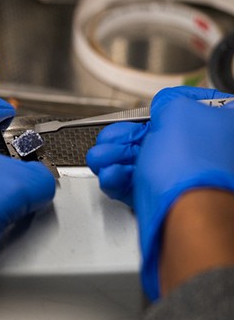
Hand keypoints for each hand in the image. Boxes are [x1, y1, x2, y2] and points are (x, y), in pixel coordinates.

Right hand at [87, 86, 233, 299]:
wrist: (183, 218)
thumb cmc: (189, 166)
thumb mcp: (178, 111)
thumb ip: (168, 100)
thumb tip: (163, 105)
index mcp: (219, 126)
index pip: (186, 109)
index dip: (160, 109)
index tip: (146, 114)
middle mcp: (201, 151)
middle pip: (152, 136)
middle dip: (122, 138)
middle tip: (109, 141)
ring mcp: (180, 176)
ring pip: (138, 159)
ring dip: (113, 157)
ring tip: (101, 159)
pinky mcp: (160, 196)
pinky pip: (134, 182)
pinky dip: (117, 178)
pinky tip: (110, 175)